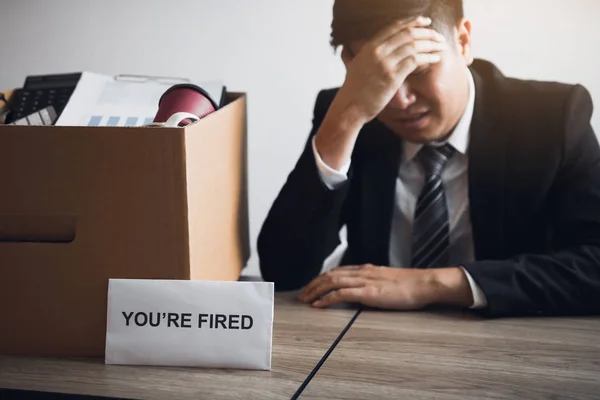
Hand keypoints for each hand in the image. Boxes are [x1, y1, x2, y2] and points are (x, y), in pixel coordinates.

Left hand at [298, 264, 473, 309]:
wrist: (424, 284)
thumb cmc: (411, 285)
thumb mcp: (388, 281)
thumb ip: (375, 283)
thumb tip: (365, 292)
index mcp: (367, 269)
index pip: (338, 270)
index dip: (322, 278)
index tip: (313, 286)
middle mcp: (362, 272)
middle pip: (330, 274)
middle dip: (313, 284)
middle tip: (302, 294)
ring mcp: (364, 281)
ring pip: (331, 282)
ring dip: (315, 290)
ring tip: (305, 300)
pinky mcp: (368, 292)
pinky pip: (341, 294)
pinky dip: (326, 299)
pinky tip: (318, 305)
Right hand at [335, 16, 445, 123]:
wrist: (349, 107)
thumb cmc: (353, 90)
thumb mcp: (353, 66)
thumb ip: (357, 54)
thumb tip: (349, 48)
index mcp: (369, 46)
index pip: (394, 27)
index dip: (412, 22)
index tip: (425, 22)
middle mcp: (377, 51)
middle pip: (407, 34)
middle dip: (426, 32)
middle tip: (438, 35)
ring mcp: (385, 63)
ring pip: (413, 46)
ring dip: (431, 44)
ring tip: (441, 46)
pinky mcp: (392, 76)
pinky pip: (415, 61)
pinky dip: (428, 58)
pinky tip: (436, 58)